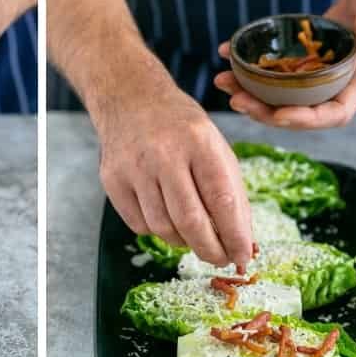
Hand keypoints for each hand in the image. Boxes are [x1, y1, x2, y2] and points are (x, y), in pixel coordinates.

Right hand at [93, 57, 252, 269]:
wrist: (131, 98)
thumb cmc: (182, 127)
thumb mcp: (216, 146)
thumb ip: (232, 193)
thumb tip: (243, 245)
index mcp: (199, 141)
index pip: (221, 200)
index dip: (234, 235)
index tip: (242, 256)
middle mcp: (164, 152)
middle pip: (190, 221)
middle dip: (210, 250)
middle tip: (219, 258)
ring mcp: (134, 166)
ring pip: (163, 228)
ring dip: (183, 241)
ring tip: (192, 233)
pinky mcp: (112, 178)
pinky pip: (139, 225)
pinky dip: (157, 230)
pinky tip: (165, 215)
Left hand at [214, 0, 355, 127]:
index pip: (333, 113)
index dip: (305, 119)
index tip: (279, 114)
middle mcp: (334, 83)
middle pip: (298, 109)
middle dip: (265, 110)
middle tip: (236, 99)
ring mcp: (316, 73)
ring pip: (279, 92)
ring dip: (249, 91)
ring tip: (222, 81)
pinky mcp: (302, 57)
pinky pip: (273, 68)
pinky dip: (248, 63)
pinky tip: (225, 51)